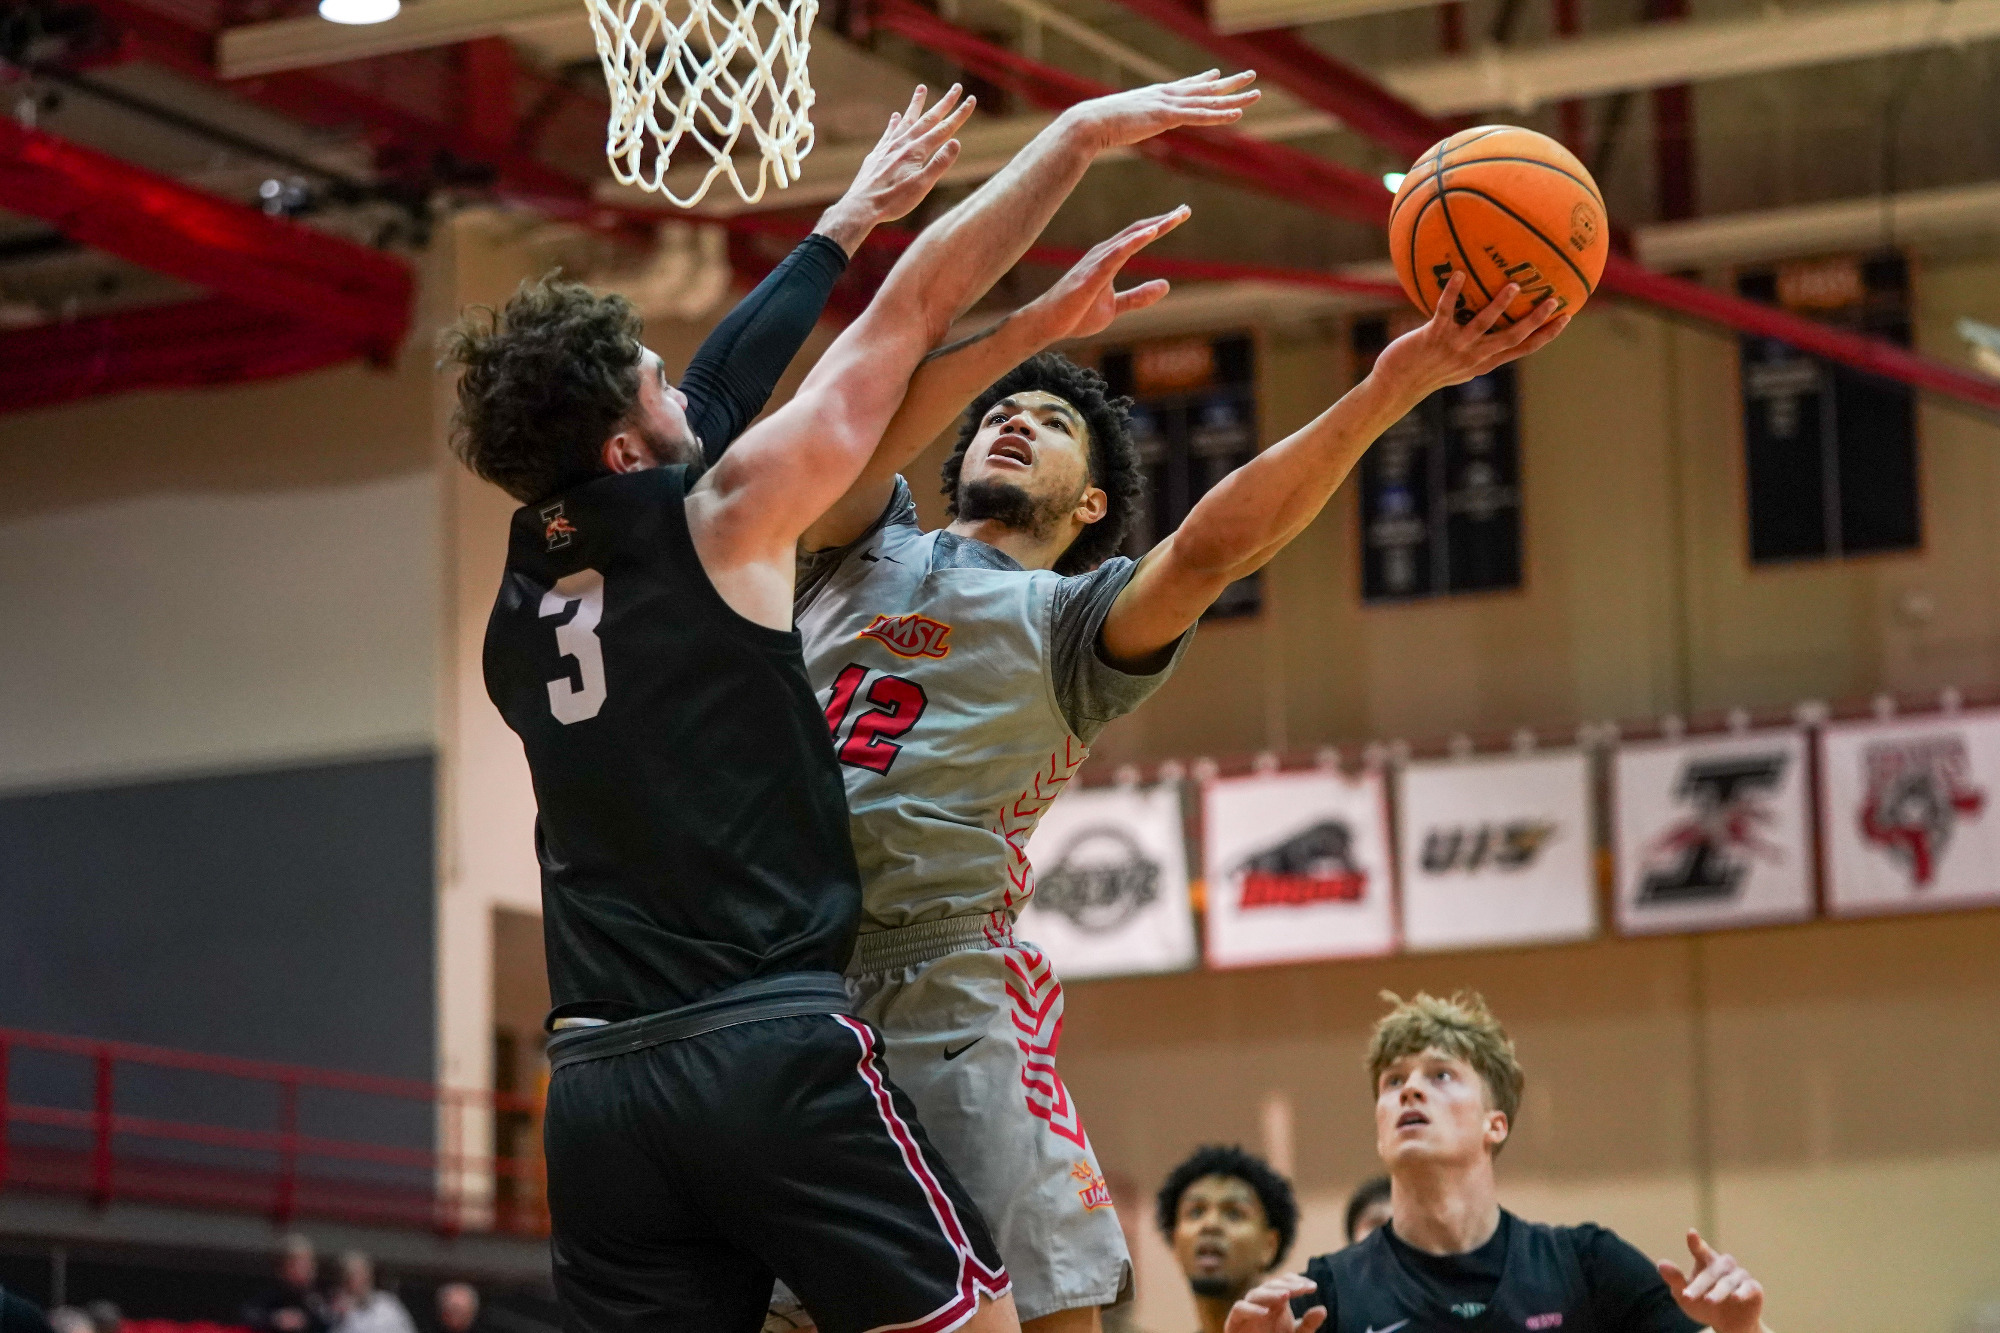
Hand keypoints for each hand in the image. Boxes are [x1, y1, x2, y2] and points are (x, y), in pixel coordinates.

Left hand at [815, 84, 978, 253]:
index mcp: (916, 151)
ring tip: (921, 88)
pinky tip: (896, 116)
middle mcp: (903, 143)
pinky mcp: (877, 154)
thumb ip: (939, 163)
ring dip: (916, 105)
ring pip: (906, 120)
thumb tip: (956, 142)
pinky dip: (894, 123)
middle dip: (944, 103)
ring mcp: (888, 147)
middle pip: (927, 119)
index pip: (944, 129)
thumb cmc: (894, 200)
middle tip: (956, 87)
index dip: (959, 114)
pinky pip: (888, 133)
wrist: (861, 206)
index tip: (970, 100)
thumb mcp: (922, 185)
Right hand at [1021, 206, 1187, 342]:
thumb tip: (1167, 285)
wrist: (1048, 325)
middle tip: (1186, 210)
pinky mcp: (1091, 275)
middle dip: (1163, 220)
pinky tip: (1150, 234)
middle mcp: (1103, 254)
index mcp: (1109, 258)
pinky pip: (1115, 255)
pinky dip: (1133, 242)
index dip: (1161, 225)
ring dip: (1153, 227)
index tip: (1181, 214)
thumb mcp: (1115, 307)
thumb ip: (1139, 296)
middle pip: (1138, 231)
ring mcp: (1096, 262)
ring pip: (1129, 239)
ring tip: (1174, 218)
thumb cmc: (1076, 314)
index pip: (1139, 236)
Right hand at [1062, 69, 1259, 153]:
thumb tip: (1130, 123)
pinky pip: (1200, 117)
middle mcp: (1167, 95)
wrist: (1093, 122)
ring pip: (1210, 101)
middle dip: (1230, 83)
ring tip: (1256, 93)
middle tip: (1251, 75)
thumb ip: (1133, 119)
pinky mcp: (1168, 117)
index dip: (1204, 80)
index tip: (1216, 75)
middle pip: (1205, 89)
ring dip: (1235, 98)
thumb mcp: (1123, 119)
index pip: (1186, 86)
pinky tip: (1237, 114)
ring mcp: (1169, 105)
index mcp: (1157, 96)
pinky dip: (1220, 116)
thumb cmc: (1102, 124)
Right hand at [1225, 1274, 1326, 1332]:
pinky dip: (1251, 1309)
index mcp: (1276, 1303)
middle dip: (1286, 1285)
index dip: (1296, 1281)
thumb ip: (1308, 1324)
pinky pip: (1239, 1309)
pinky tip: (1266, 1312)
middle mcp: (1262, 1304)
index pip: (1284, 1282)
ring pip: (1255, 1293)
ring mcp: (1248, 1312)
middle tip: (1302, 1288)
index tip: (1313, 1287)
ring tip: (1286, 1296)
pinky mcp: (1234, 1322)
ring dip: (1270, 1293)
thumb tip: (1322, 1309)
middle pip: (1270, 1285)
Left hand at [1367, 272, 1569, 405]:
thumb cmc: (1428, 370)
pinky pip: (1445, 311)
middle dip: (1535, 320)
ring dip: (1500, 305)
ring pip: (1483, 325)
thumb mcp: (1460, 363)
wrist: (1397, 385)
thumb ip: (1478, 347)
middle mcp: (1474, 356)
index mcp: (1485, 361)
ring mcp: (1455, 347)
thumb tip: (1492, 326)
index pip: (1523, 348)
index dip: (1546, 334)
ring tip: (1514, 286)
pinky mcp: (1433, 337)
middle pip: (1513, 338)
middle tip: (1552, 299)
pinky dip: (1452, 293)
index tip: (1567, 317)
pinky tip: (1458, 273)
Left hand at [1659, 1229, 1765, 1332]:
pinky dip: (1743, 1292)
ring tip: (1709, 1301)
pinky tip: (1735, 1297)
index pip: (1700, 1250)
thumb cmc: (1703, 1305)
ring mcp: (1740, 1276)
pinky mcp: (1754, 1289)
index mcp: (1706, 1262)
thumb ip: (1675, 1280)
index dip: (1696, 1242)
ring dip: (1718, 1291)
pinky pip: (1750, 1288)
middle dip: (1699, 1285)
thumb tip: (1661, 1264)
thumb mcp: (1685, 1295)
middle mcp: (1724, 1265)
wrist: (1727, 1326)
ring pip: (1728, 1281)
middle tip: (1687, 1296)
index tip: (1691, 1233)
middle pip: (1712, 1271)